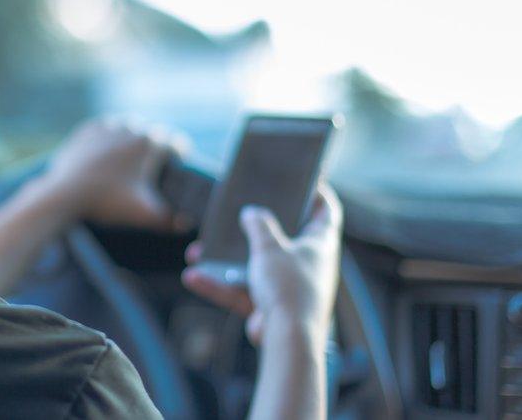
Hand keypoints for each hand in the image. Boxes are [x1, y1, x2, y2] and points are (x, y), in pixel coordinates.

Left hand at [41, 119, 188, 231]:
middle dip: (157, 145)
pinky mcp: (86, 131)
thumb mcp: (143, 215)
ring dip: (134, 135)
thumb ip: (169, 221)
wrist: (65, 194)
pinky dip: (109, 136)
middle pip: (153, 132)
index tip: (180, 162)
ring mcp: (107, 128)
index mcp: (149, 145)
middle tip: (156, 162)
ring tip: (133, 152)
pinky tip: (109, 147)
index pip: (176, 143)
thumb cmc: (107, 203)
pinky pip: (104, 127)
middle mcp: (130, 129)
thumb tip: (187, 225)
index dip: (180, 153)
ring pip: (128, 125)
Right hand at [182, 184, 341, 344]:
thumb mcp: (270, 247)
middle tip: (243, 212)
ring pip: (256, 266)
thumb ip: (259, 225)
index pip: (326, 211)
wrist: (288, 340)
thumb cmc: (289, 288)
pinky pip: (243, 291)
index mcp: (320, 243)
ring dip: (228, 260)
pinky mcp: (271, 307)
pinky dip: (221, 285)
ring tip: (202, 250)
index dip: (316, 194)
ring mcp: (290, 286)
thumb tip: (252, 212)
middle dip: (259, 227)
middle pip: (286, 237)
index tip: (304, 182)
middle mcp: (309, 264)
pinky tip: (195, 277)